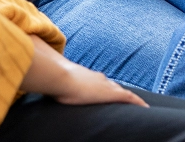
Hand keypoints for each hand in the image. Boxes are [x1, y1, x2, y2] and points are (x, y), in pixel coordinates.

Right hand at [20, 35, 146, 106]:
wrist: (60, 77)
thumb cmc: (55, 81)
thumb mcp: (54, 82)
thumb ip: (51, 82)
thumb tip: (38, 82)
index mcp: (86, 76)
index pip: (99, 81)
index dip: (104, 86)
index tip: (107, 89)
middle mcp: (98, 78)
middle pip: (112, 85)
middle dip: (117, 90)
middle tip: (125, 98)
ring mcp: (106, 85)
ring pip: (122, 91)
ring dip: (129, 97)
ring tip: (138, 105)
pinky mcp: (112, 93)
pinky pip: (130, 98)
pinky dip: (138, 103)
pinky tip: (146, 108)